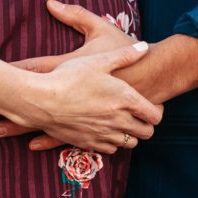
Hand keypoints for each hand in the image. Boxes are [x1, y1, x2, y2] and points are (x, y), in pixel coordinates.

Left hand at [0, 0, 140, 149]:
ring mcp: (83, 114)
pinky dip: (49, 141)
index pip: (36, 70)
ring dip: (21, 128)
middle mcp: (75, 95)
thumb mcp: (100, 31)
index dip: (12, 74)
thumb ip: (75, 16)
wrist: (154, 78)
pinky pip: (68, 136)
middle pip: (34, 102)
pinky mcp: (94, 125)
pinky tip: (33, 144)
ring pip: (47, 123)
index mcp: (72, 68)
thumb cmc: (126, 54)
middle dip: (8, 108)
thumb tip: (51, 2)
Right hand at [2, 42, 162, 153]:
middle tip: (139, 116)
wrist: (41, 100)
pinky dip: (112, 143)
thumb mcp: (98, 60)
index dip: (156, 111)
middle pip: (147, 133)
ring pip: (130, 144)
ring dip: (129, 134)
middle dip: (146, 125)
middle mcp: (119, 121)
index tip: (151, 105)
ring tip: (122, 122)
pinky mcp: (89, 144)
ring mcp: (105, 135)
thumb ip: (125, 55)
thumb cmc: (69, 77)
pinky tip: (105, 131)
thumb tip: (144, 47)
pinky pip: (111, 150)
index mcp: (126, 99)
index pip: (155, 116)